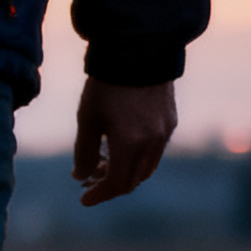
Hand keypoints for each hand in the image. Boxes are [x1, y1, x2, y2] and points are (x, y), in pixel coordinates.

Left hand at [72, 78, 177, 205]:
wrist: (140, 51)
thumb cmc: (107, 85)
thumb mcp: (87, 118)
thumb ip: (83, 152)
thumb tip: (80, 176)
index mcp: (130, 144)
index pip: (116, 183)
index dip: (99, 195)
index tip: (83, 199)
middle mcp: (152, 142)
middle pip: (132, 180)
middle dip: (109, 186)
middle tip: (87, 182)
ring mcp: (165, 132)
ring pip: (145, 168)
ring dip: (123, 173)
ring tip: (99, 164)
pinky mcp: (170, 122)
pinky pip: (154, 152)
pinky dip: (136, 159)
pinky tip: (117, 148)